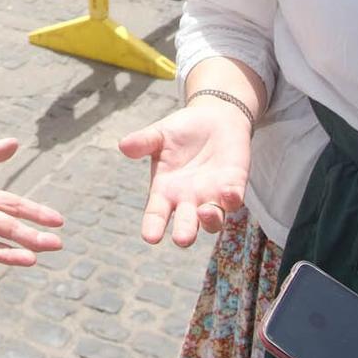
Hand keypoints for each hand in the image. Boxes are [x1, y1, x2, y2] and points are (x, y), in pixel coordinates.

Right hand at [118, 98, 252, 246]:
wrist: (214, 118)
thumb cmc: (181, 131)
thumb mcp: (159, 134)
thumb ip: (143, 141)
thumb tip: (123, 145)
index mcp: (165, 191)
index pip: (157, 215)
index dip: (153, 226)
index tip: (150, 237)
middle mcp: (188, 200)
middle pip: (187, 225)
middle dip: (185, 233)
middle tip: (182, 239)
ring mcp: (212, 196)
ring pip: (213, 220)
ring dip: (210, 220)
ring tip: (204, 212)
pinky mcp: (234, 186)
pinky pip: (234, 199)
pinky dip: (232, 198)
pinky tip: (228, 192)